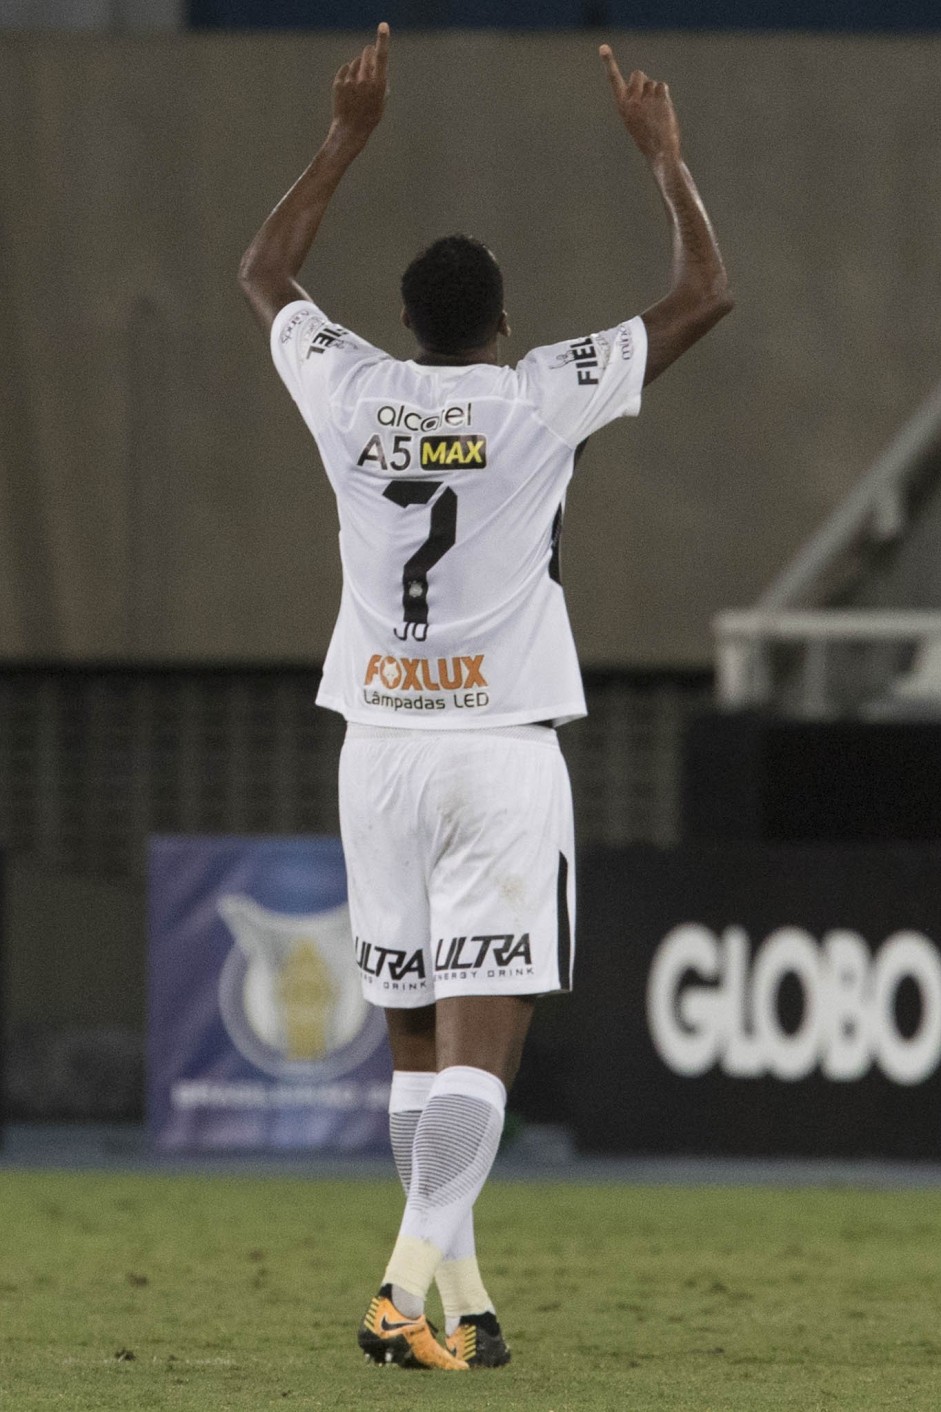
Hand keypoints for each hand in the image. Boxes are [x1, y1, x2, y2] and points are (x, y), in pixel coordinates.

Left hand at [332, 22, 389, 145]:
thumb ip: (381, 81)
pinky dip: (347, 74)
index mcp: (378, 85)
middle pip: (367, 53)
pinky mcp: (339, 83)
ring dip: (358, 67)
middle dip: (369, 53)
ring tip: (358, 84)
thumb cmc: (369, 117)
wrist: (350, 131)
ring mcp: (350, 81)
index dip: (383, 40)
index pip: (382, 57)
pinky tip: (349, 87)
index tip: (383, 26)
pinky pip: (344, 69)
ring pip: (355, 62)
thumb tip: (377, 66)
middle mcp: (364, 80)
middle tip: (370, 55)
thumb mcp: (381, 101)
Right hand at [599, 45, 680, 162]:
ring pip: (652, 82)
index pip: (614, 80)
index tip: (603, 47)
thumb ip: (636, 101)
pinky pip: (662, 87)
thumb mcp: (635, 120)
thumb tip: (647, 84)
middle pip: (637, 74)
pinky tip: (663, 111)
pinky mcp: (659, 97)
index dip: (609, 62)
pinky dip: (664, 97)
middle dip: (644, 82)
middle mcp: (631, 100)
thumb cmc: (647, 139)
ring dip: (656, 93)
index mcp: (622, 106)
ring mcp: (645, 98)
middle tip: (648, 101)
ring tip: (656, 112)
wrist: (659, 152)